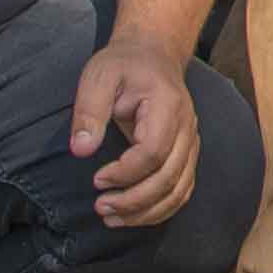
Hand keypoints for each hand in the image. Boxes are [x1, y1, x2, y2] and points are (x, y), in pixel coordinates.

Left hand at [65, 36, 201, 229]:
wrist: (153, 54)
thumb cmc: (123, 65)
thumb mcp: (99, 76)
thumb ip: (89, 111)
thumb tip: (80, 150)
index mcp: (167, 106)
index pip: (152, 152)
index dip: (125, 173)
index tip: (95, 179)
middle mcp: (187, 128)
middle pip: (169, 177)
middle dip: (134, 201)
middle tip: (100, 207)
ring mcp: (191, 143)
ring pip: (179, 190)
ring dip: (147, 212)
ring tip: (112, 218)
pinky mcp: (187, 154)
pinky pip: (182, 190)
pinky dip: (160, 209)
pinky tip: (132, 216)